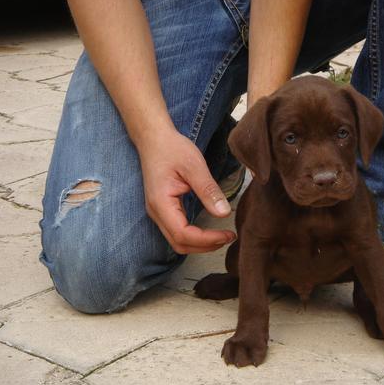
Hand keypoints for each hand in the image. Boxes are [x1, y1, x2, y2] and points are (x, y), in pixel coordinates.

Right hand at [137, 128, 235, 253]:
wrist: (154, 138)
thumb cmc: (172, 149)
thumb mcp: (194, 166)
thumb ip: (208, 190)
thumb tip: (224, 213)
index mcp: (161, 203)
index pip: (184, 234)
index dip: (207, 239)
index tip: (228, 234)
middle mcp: (156, 213)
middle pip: (180, 244)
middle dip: (205, 246)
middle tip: (229, 238)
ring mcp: (158, 213)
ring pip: (178, 241)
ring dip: (200, 244)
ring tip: (222, 237)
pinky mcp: (164, 210)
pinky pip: (178, 232)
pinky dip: (195, 237)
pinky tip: (210, 231)